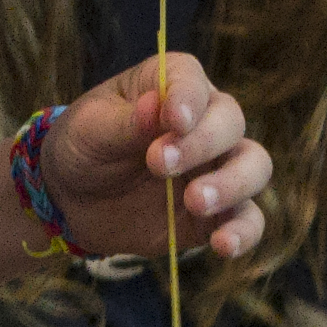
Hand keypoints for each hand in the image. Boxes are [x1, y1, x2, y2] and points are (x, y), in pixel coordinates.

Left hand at [42, 52, 272, 264]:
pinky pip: (247, 219)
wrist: (72, 199)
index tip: (173, 120)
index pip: (192, 82)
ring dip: (233, 183)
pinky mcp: (216, 212)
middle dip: (202, 144)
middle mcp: (205, 122)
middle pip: (230, 123)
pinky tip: (223, 245)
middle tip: (159, 165)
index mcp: (171, 86)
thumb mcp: (90, 130)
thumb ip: (125, 122)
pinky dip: (244, 231)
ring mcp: (216, 167)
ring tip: (196, 202)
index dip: (188, 99)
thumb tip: (155, 108)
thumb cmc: (83, 147)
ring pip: (254, 167)